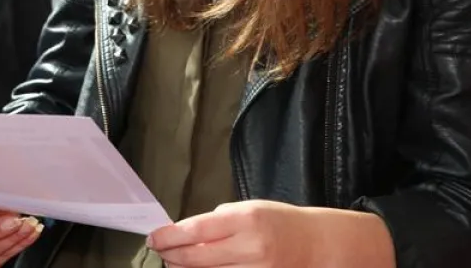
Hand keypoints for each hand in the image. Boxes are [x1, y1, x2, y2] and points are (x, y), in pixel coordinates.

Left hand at [147, 201, 393, 267]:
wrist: (317, 244)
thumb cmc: (278, 222)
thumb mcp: (248, 209)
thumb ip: (217, 222)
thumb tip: (184, 234)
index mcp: (245, 219)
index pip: (196, 229)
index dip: (169, 236)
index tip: (153, 238)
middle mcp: (251, 247)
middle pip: (198, 258)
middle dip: (172, 257)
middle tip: (160, 254)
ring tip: (176, 264)